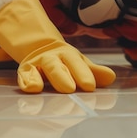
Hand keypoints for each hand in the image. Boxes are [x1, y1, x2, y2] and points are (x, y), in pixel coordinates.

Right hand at [0, 0, 115, 93]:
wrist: (39, 48)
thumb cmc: (64, 61)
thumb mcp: (78, 63)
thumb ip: (93, 71)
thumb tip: (111, 77)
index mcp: (69, 55)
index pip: (77, 64)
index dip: (83, 74)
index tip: (90, 86)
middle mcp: (54, 57)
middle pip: (59, 66)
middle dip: (65, 76)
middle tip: (71, 89)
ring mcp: (39, 63)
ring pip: (45, 68)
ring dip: (50, 78)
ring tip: (54, 88)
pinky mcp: (26, 70)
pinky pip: (25, 74)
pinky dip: (27, 81)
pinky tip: (32, 88)